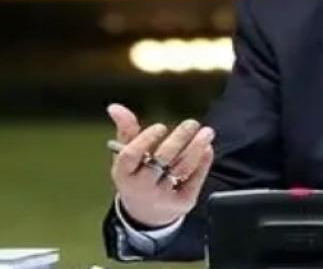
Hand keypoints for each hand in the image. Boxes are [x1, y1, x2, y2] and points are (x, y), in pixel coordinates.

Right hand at [107, 103, 214, 227]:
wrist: (146, 214)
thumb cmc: (136, 177)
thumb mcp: (126, 158)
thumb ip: (126, 131)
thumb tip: (115, 107)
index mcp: (124, 174)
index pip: (131, 155)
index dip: (145, 139)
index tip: (161, 126)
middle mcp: (142, 186)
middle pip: (162, 160)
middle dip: (179, 139)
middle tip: (191, 123)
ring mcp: (163, 196)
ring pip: (182, 169)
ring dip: (197, 148)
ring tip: (207, 132)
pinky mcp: (182, 202)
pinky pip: (195, 179)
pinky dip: (203, 162)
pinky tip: (207, 148)